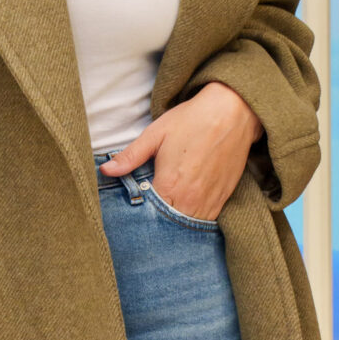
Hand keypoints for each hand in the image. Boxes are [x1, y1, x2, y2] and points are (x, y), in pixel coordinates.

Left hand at [100, 81, 261, 220]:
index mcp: (170, 185)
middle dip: (158, 224)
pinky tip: (186, 209)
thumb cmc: (192, 120)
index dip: (141, 217)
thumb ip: (130, 156)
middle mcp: (191, 199)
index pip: (149, 217)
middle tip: (149, 216)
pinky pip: (207, 220)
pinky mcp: (224, 198)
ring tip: (168, 213)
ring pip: (189, 227)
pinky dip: (195, 218)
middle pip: (169, 226)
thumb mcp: (156, 134)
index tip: (135, 212)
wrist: (233, 111)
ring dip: (177, 224)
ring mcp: (210, 201)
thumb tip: (105, 170)